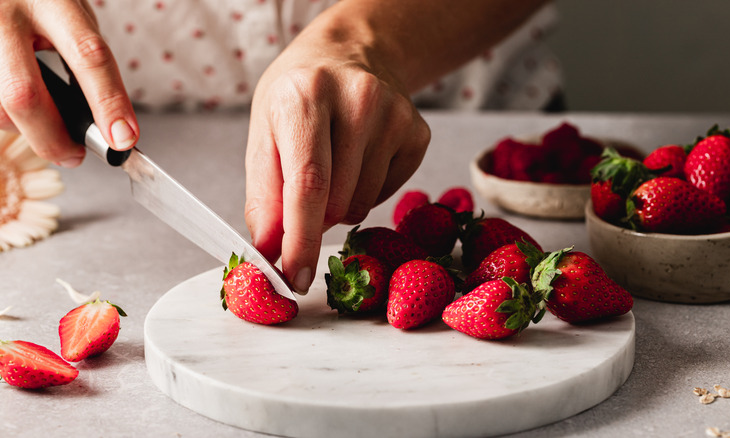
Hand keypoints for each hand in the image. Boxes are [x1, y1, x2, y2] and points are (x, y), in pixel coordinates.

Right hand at [0, 0, 137, 166]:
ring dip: (24, 129)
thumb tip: (103, 124)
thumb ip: (85, 62)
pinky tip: (18, 112)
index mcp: (50, 1)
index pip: (87, 55)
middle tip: (73, 155)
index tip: (123, 139)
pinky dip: (6, 118)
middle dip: (52, 138)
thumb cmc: (39, 4)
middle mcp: (4, 14)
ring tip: (43, 125)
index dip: (108, 102)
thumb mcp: (71, 18)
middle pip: (24, 93)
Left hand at [244, 13, 429, 293]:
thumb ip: (264, 197)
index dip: (300, 241)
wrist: (350, 55)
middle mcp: (358, 98)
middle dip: (313, 221)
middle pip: (336, 202)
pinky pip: (386, 195)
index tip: (294, 278)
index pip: (307, 185)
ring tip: (333, 167)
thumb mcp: (264, 134)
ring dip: (339, 207)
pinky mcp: (419, 132)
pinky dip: (365, 193)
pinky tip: (358, 159)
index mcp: (305, 95)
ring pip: (361, 204)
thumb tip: (271, 254)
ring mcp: (396, 114)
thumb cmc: (298, 98)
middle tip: (303, 198)